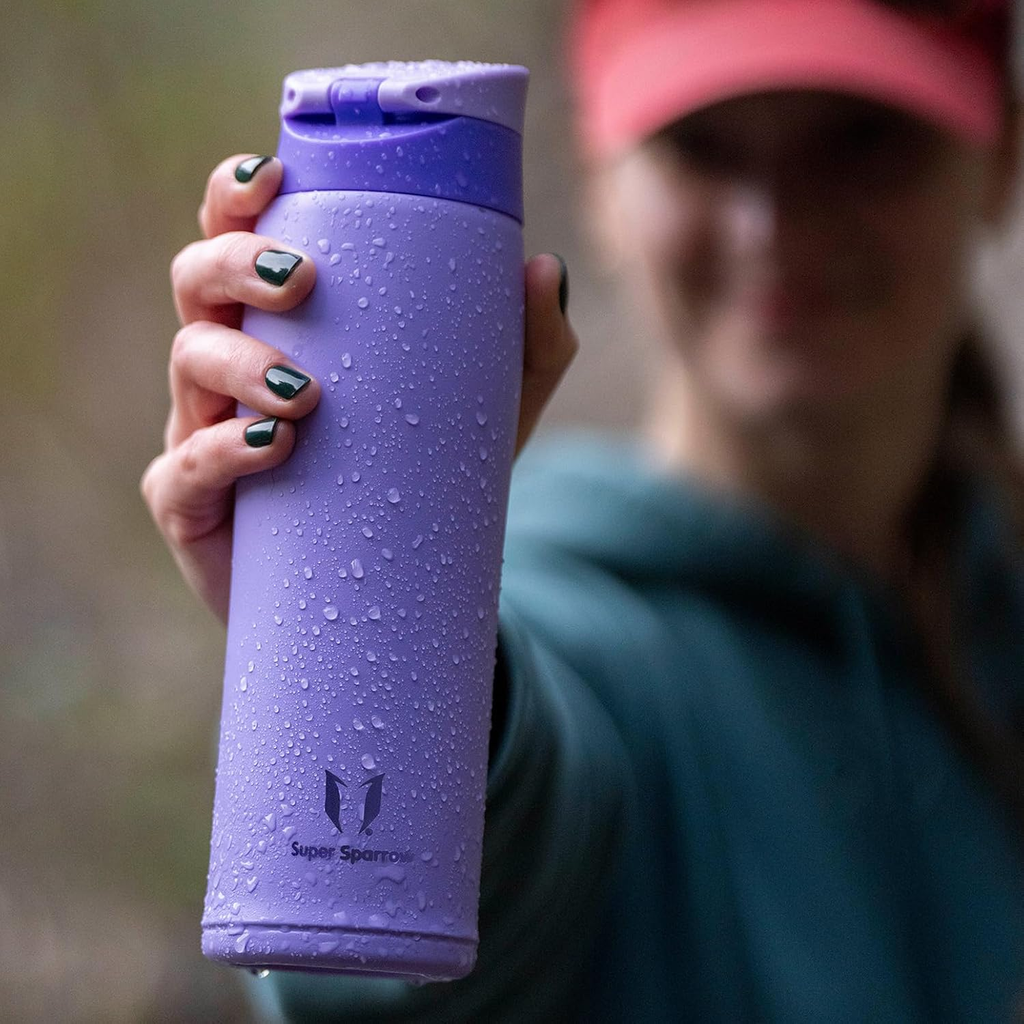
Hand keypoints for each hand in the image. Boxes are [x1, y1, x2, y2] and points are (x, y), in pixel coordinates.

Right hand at [141, 153, 578, 626]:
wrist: (395, 585)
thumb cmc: (427, 475)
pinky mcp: (192, 504)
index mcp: (283, 321)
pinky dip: (223, 451)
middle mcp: (231, 364)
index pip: (237, 236)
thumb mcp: (494, 407)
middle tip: (300, 278)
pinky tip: (273, 445)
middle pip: (195, 282)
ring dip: (240, 362)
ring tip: (308, 393)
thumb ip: (529, 342)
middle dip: (232, 262)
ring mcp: (202, 431)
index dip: (235, 196)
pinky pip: (183, 468)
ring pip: (188, 364)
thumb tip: (543, 269)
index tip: (272, 177)